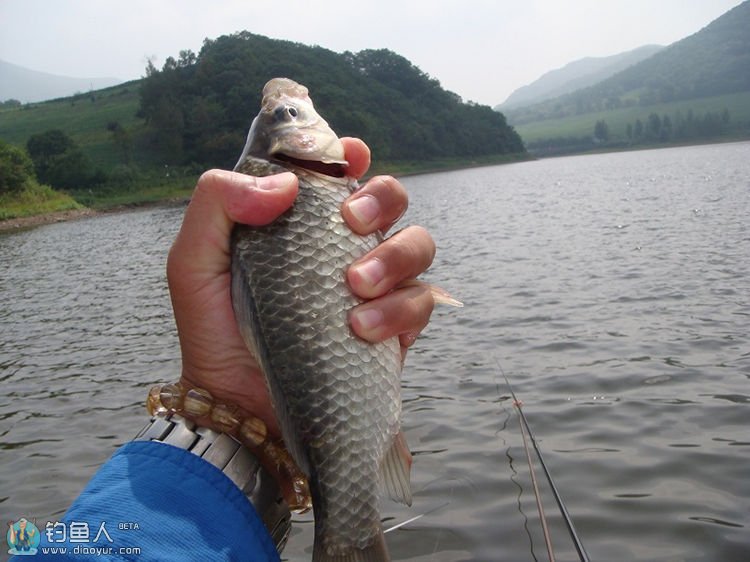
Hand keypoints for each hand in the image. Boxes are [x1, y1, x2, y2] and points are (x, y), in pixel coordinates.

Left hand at [166, 138, 434, 437]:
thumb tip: (286, 185)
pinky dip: (398, 310)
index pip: (339, 173)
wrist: (238, 406)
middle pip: (392, 197)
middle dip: (383, 199)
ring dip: (395, 257)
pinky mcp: (393, 328)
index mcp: (301, 222)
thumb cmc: (213, 330)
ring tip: (355, 286)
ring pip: (417, 245)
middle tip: (352, 223)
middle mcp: (342, 247)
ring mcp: (373, 287)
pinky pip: (421, 302)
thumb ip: (218, 202)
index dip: (351, 155)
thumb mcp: (193, 261)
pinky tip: (360, 329)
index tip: (350, 156)